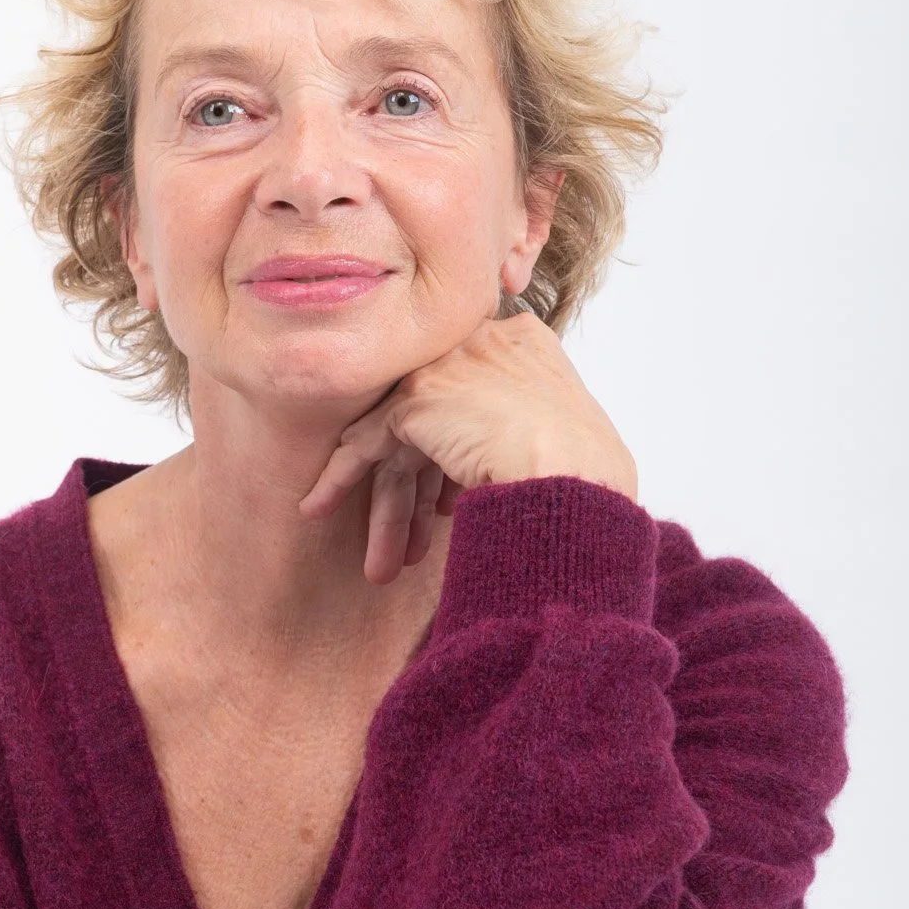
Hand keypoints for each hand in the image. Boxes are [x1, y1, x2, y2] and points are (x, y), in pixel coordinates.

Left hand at [299, 313, 637, 583]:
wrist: (577, 479)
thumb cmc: (591, 478)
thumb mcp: (569, 438)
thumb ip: (528, 430)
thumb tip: (493, 465)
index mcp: (527, 345)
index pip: (473, 396)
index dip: (455, 459)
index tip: (449, 505)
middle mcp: (484, 343)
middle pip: (435, 420)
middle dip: (420, 489)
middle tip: (413, 544)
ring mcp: (447, 367)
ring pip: (402, 438)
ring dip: (389, 508)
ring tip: (379, 565)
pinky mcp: (417, 400)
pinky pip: (366, 441)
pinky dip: (339, 478)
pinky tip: (317, 508)